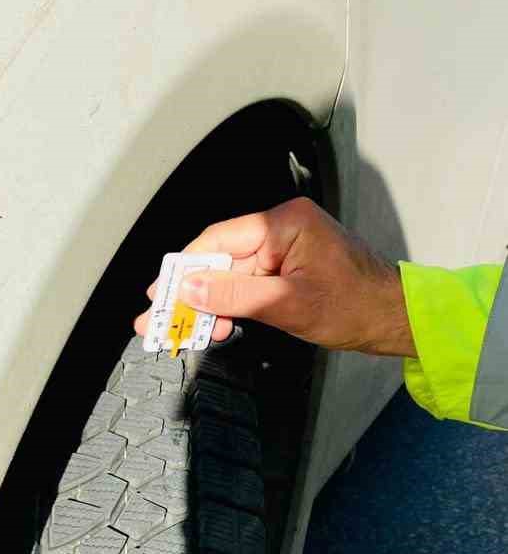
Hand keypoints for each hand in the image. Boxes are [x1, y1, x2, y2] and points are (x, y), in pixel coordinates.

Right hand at [133, 198, 414, 357]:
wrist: (395, 319)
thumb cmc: (354, 307)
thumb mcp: (289, 305)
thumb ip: (235, 295)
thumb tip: (189, 290)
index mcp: (283, 223)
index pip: (218, 240)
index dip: (184, 269)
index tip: (159, 294)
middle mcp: (281, 228)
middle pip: (220, 259)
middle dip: (189, 292)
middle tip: (158, 319)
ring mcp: (285, 248)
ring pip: (231, 276)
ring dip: (207, 304)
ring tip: (179, 331)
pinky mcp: (289, 269)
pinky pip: (249, 285)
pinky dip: (230, 306)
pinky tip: (214, 326)